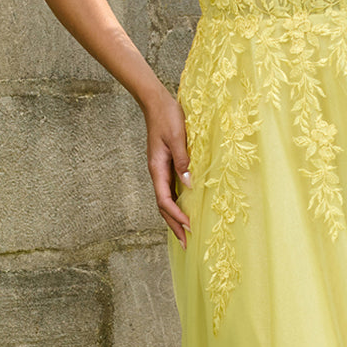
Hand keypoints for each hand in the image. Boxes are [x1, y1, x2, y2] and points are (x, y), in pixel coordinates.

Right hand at [145, 92, 191, 247]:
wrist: (157, 103)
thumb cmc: (168, 117)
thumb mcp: (178, 137)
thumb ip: (183, 161)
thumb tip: (189, 184)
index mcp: (157, 168)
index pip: (164, 200)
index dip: (176, 215)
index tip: (189, 226)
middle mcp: (157, 173)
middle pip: (163, 206)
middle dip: (173, 226)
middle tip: (186, 244)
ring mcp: (160, 170)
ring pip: (165, 200)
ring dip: (174, 218)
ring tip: (185, 234)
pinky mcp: (166, 166)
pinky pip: (170, 191)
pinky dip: (176, 205)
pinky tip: (184, 211)